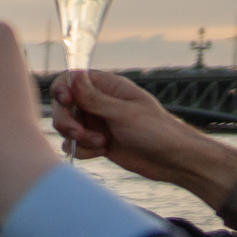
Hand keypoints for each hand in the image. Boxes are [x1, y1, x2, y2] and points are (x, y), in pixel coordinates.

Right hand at [51, 68, 236, 207]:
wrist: (173, 160)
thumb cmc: (156, 132)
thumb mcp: (123, 113)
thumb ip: (94, 98)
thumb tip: (74, 75)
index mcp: (108, 87)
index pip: (72, 79)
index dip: (63, 89)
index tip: (66, 102)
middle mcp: (99, 103)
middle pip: (64, 106)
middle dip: (67, 121)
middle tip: (78, 133)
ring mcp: (98, 123)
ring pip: (68, 127)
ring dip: (77, 138)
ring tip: (101, 144)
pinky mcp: (98, 142)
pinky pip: (76, 145)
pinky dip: (83, 150)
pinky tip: (101, 152)